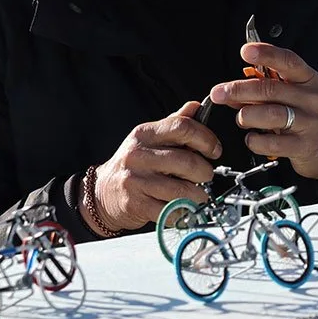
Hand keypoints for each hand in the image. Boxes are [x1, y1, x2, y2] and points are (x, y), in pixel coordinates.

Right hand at [92, 103, 222, 232]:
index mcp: (144, 134)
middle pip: (187, 161)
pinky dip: (184, 212)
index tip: (214, 150)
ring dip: (198, 195)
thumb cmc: (133, 165)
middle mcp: (138, 155)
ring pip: (182, 189)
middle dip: (205, 172)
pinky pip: (171, 210)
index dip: (206, 139)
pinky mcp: (136, 204)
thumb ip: (173, 124)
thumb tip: (196, 106)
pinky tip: (184, 207)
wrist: (102, 193)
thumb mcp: (149, 139)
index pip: (182, 127)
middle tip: (206, 176)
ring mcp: (136, 180)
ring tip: (198, 194)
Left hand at [208, 42, 317, 185]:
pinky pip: (272, 143)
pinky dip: (254, 140)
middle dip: (240, 90)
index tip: (246, 51)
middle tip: (220, 92)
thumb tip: (231, 91)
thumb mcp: (294, 96)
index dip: (266, 54)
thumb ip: (265, 91)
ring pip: (271, 114)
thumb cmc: (309, 116)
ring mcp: (309, 123)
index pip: (288, 61)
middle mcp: (311, 99)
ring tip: (241, 118)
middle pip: (271, 89)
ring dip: (247, 115)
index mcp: (309, 80)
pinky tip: (252, 138)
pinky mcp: (303, 146)